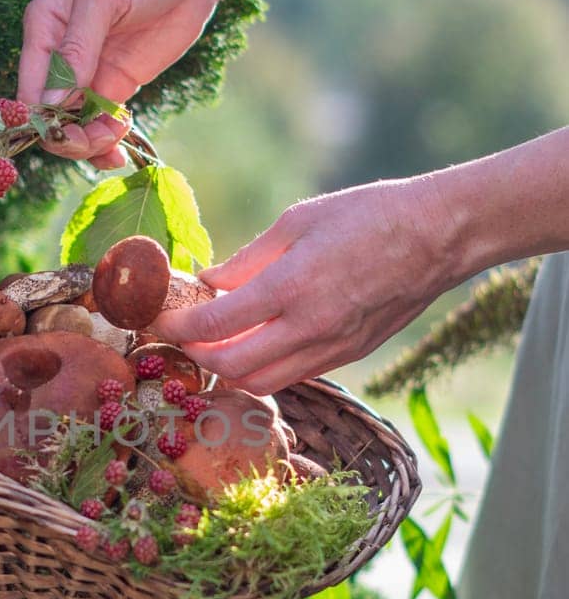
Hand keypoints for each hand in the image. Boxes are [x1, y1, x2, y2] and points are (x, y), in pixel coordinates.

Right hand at [17, 0, 221, 169]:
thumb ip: (76, 49)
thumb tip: (51, 103)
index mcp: (43, 28)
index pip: (28, 89)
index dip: (43, 120)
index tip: (71, 132)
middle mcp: (59, 54)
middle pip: (49, 115)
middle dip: (69, 135)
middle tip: (101, 138)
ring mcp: (89, 73)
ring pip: (74, 126)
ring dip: (90, 143)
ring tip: (118, 137)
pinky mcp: (116, 85)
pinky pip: (100, 124)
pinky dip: (106, 143)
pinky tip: (120, 150)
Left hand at [152, 174, 461, 393]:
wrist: (438, 236)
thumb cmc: (369, 215)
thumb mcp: (299, 221)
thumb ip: (248, 257)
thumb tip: (208, 280)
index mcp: (292, 286)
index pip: (216, 323)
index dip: (178, 327)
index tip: (160, 320)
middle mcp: (310, 326)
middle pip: (232, 367)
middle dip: (196, 357)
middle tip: (181, 337)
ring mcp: (332, 348)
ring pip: (262, 383)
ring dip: (228, 371)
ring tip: (212, 345)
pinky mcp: (349, 356)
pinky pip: (293, 376)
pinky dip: (263, 370)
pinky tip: (253, 345)